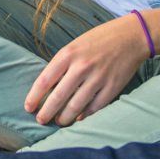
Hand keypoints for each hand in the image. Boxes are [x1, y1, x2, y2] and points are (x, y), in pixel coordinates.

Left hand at [23, 17, 149, 127]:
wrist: (131, 36)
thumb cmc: (99, 40)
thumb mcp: (75, 45)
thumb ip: (62, 64)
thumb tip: (48, 88)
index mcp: (68, 54)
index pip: (45, 80)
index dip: (34, 97)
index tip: (28, 107)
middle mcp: (81, 66)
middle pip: (58, 96)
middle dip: (47, 112)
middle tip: (41, 120)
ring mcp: (98, 78)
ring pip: (76, 106)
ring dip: (65, 117)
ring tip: (59, 122)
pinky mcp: (112, 87)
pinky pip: (95, 107)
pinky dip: (85, 115)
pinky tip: (79, 118)